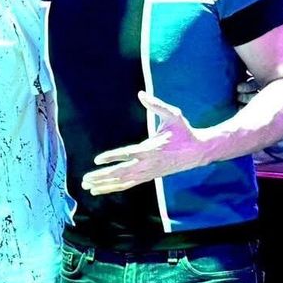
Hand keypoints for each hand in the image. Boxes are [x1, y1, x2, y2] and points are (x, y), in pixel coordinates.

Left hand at [82, 92, 214, 195]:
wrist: (197, 151)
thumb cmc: (184, 131)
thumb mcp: (173, 115)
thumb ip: (156, 105)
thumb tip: (141, 93)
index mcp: (151, 149)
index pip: (127, 154)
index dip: (112, 157)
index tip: (97, 159)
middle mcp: (147, 164)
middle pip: (121, 173)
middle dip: (102, 176)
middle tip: (85, 179)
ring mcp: (147, 172)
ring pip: (122, 181)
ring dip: (104, 184)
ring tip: (87, 186)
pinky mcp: (148, 177)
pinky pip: (128, 184)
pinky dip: (113, 187)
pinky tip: (100, 189)